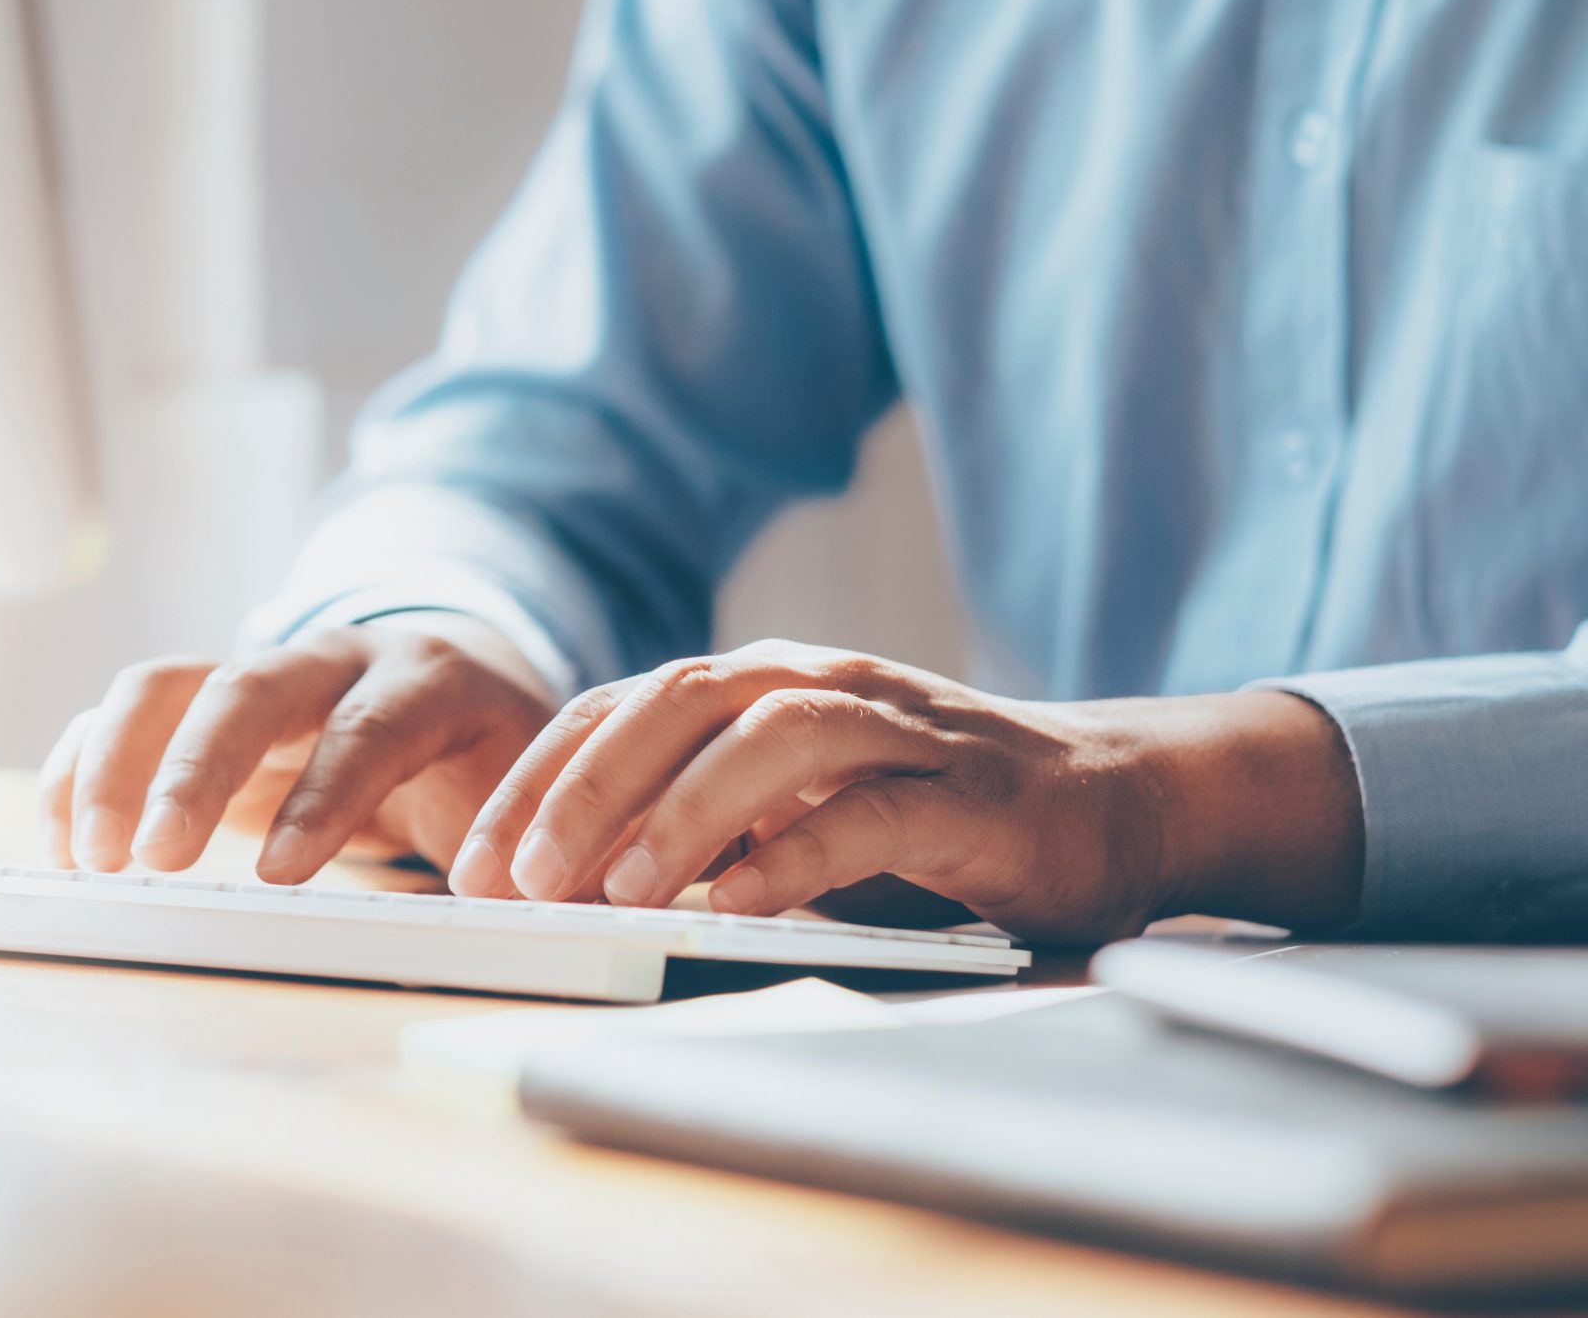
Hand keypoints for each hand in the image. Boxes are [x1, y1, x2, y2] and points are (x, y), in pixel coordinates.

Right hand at [39, 612, 557, 880]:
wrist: (458, 674)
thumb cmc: (491, 757)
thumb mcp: (531, 795)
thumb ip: (539, 853)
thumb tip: (579, 927)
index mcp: (429, 680)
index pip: (373, 728)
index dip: (326, 794)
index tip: (282, 874)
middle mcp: (334, 660)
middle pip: (250, 688)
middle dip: (194, 770)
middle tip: (148, 860)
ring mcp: (258, 671)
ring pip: (169, 684)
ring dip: (115, 764)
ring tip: (88, 860)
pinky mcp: (202, 699)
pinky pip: (127, 713)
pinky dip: (82, 766)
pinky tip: (59, 842)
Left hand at [444, 639, 1362, 943]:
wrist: (1115, 799)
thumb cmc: (932, 813)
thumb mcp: (796, 808)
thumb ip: (705, 822)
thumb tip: (572, 881)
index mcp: (764, 685)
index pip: (624, 707)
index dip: (539, 777)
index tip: (472, 861)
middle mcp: (822, 683)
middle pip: (681, 699)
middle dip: (586, 786)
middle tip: (519, 877)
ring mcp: (901, 729)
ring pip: (771, 738)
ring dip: (684, 811)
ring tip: (621, 892)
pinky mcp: (969, 792)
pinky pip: (871, 811)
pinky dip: (797, 852)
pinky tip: (740, 904)